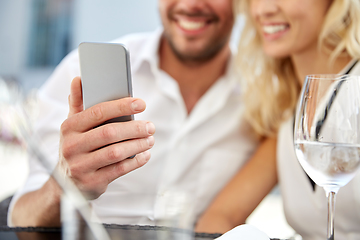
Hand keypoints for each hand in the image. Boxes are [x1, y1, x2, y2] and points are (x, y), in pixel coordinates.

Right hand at [57, 76, 154, 198]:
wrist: (66, 184)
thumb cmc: (76, 147)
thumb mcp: (72, 126)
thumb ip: (77, 103)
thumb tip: (78, 79)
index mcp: (69, 127)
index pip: (98, 112)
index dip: (121, 106)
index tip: (141, 103)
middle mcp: (72, 146)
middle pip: (109, 133)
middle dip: (134, 128)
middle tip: (150, 126)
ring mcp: (81, 166)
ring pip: (115, 152)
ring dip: (138, 144)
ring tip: (150, 139)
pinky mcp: (92, 182)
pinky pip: (119, 169)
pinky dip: (136, 161)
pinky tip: (145, 155)